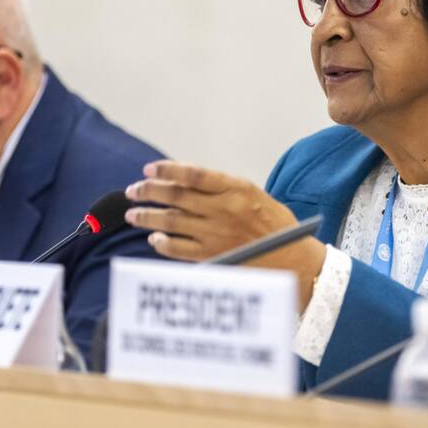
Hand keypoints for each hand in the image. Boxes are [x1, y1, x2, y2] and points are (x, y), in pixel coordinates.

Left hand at [124, 160, 327, 308]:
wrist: (294, 259)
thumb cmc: (274, 224)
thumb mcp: (252, 194)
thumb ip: (220, 188)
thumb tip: (182, 182)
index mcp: (235, 189)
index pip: (192, 174)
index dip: (166, 170)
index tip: (149, 169)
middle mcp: (223, 210)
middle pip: (176, 196)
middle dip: (148, 191)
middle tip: (133, 191)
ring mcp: (216, 235)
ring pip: (171, 222)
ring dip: (148, 217)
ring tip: (134, 214)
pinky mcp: (213, 256)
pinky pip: (178, 249)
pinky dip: (162, 244)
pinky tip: (154, 239)